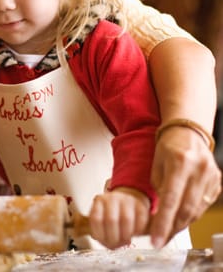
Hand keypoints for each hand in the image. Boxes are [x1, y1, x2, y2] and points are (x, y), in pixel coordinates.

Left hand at [89, 188, 149, 248]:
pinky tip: (134, 235)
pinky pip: (140, 220)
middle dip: (113, 238)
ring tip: (125, 242)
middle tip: (116, 245)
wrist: (129, 199)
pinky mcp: (141, 205)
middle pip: (111, 220)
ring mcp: (127, 200)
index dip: (100, 235)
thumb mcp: (102, 216)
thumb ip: (100, 229)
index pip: (95, 219)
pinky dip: (137, 232)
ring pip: (126, 219)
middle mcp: (112, 198)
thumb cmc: (113, 213)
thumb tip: (108, 245)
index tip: (104, 243)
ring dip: (126, 236)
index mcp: (99, 201)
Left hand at [150, 127, 221, 247]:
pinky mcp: (217, 182)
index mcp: (180, 163)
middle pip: (186, 209)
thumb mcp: (156, 164)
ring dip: (181, 224)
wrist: (188, 131)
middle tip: (160, 241)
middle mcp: (199, 170)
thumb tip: (158, 213)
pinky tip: (180, 219)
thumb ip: (158, 188)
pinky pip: (203, 205)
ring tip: (168, 232)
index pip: (170, 201)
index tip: (155, 240)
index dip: (162, 223)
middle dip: (171, 229)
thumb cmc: (168, 147)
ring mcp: (211, 176)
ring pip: (196, 210)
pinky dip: (191, 215)